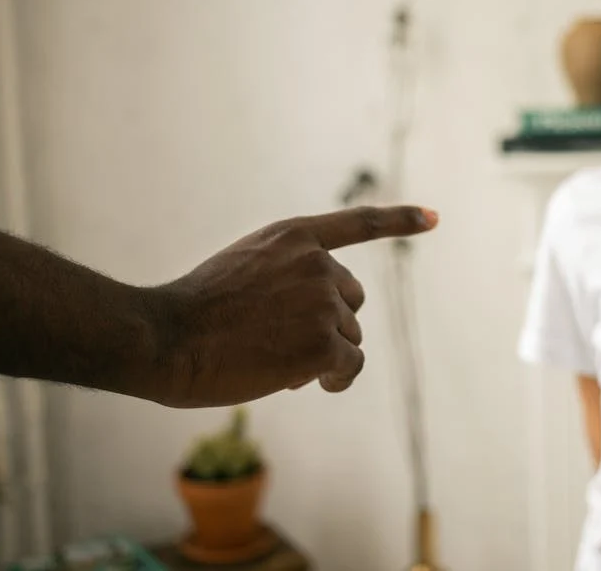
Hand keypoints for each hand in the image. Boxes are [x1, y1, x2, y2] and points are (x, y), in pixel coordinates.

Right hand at [154, 205, 437, 406]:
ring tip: (274, 361)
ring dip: (323, 355)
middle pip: (350, 302)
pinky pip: (349, 366)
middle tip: (279, 342)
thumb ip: (286, 276)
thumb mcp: (242, 269)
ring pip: (348, 338)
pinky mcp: (323, 343)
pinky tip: (306, 383)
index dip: (400, 220)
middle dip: (327, 325)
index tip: (435, 217)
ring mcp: (322, 301)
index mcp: (292, 236)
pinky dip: (335, 380)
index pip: (357, 223)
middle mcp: (315, 262)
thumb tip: (331, 331)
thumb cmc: (192, 312)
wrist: (165, 338)